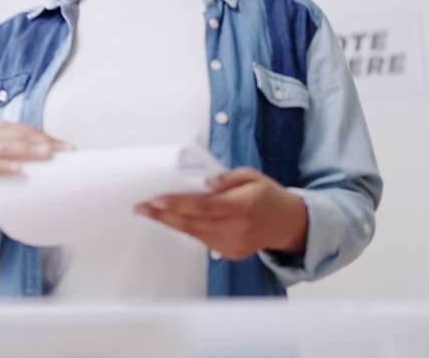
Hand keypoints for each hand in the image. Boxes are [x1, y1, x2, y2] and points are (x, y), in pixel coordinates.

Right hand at [0, 123, 71, 242]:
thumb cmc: (0, 178)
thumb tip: (72, 164)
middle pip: (19, 136)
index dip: (50, 137)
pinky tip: (19, 169)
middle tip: (63, 152)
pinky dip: (4, 166)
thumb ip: (35, 158)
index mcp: (1, 131)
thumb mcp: (17, 163)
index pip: (29, 131)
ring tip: (46, 155)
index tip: (71, 149)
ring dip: (27, 150)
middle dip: (43, 143)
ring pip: (5, 147)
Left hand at [135, 167, 307, 260]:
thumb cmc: (267, 195)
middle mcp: (237, 228)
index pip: (203, 206)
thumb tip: (204, 182)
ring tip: (150, 211)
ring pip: (194, 233)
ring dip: (171, 222)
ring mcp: (233, 244)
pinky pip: (202, 239)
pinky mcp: (230, 253)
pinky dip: (188, 228)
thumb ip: (227, 178)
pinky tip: (174, 219)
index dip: (177, 204)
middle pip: (192, 223)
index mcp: (242, 206)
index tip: (155, 200)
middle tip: (140, 207)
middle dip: (163, 215)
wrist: (288, 224)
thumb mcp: (252, 176)